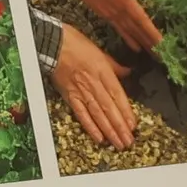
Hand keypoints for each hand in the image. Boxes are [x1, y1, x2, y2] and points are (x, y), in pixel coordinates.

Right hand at [51, 24, 133, 148]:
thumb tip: (128, 72)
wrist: (53, 43)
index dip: (126, 112)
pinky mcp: (69, 95)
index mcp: (104, 72)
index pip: (118, 96)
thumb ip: (115, 66)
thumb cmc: (76, 44)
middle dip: (120, 127)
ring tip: (118, 143)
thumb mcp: (100, 52)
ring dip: (109, 130)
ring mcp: (81, 91)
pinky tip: (98, 138)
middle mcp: (94, 84)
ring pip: (98, 114)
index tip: (133, 126)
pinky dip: (90, 126)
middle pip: (109, 109)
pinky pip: (81, 114)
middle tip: (128, 142)